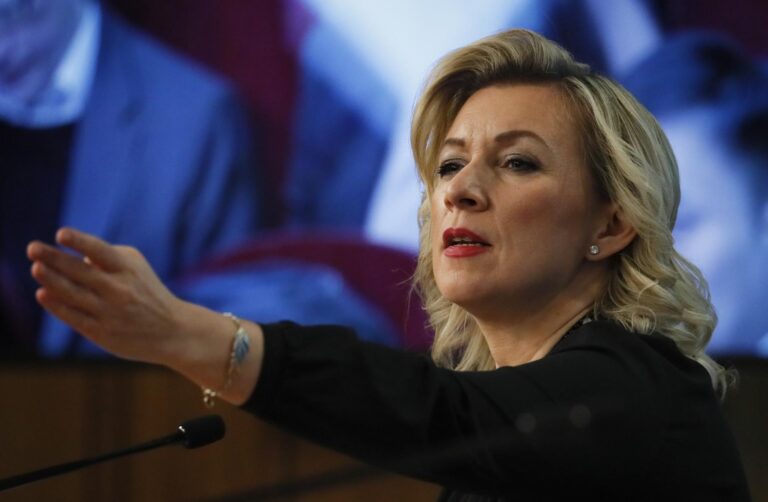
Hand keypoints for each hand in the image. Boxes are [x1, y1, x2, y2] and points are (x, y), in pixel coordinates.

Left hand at [27, 227, 186, 363]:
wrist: (172, 330)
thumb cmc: (147, 292)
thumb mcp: (135, 268)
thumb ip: (104, 259)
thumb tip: (67, 258)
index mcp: (128, 269)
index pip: (101, 252)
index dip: (80, 242)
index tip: (61, 234)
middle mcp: (119, 289)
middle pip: (80, 272)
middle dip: (54, 259)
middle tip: (32, 248)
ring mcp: (110, 312)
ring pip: (74, 294)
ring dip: (51, 280)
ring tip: (35, 267)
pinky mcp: (102, 333)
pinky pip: (74, 317)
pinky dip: (57, 305)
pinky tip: (43, 293)